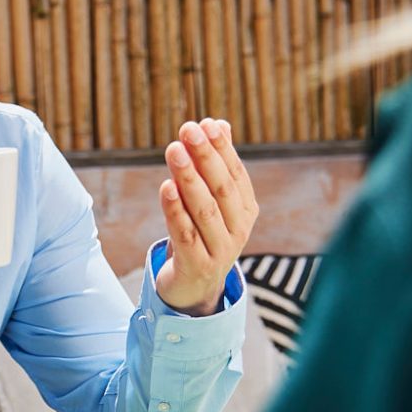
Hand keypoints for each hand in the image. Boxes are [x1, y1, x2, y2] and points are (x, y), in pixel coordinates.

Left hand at [154, 119, 257, 316]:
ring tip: (174, 150)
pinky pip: (185, 234)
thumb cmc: (201, 236)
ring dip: (189, 177)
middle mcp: (238, 230)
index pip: (235, 174)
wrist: (193, 289)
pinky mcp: (197, 265)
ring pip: (204, 209)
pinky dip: (175, 209)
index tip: (206, 123)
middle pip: (221, 188)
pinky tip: (165, 186)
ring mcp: (220, 250)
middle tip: (188, 129)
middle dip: (205, 156)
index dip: (222, 148)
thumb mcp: (211, 202)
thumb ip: (215, 166)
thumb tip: (218, 122)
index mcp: (246, 211)